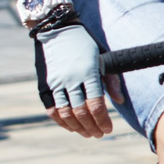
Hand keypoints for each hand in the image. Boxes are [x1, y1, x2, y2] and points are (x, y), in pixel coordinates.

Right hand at [33, 22, 110, 136]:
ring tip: (87, 133)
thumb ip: (111, 80)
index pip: (96, 105)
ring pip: (66, 114)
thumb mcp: (102, 57)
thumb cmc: (85, 43)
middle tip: (100, 134)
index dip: (103, 121)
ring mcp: (56, 82)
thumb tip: (119, 101)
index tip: (108, 128)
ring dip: (78, 128)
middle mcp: (71, 79)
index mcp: (88, 72)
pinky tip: (71, 127)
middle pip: (81, 113)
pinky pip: (52, 109)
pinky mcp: (44, 85)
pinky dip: (61, 122)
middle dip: (92, 127)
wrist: (56, 29)